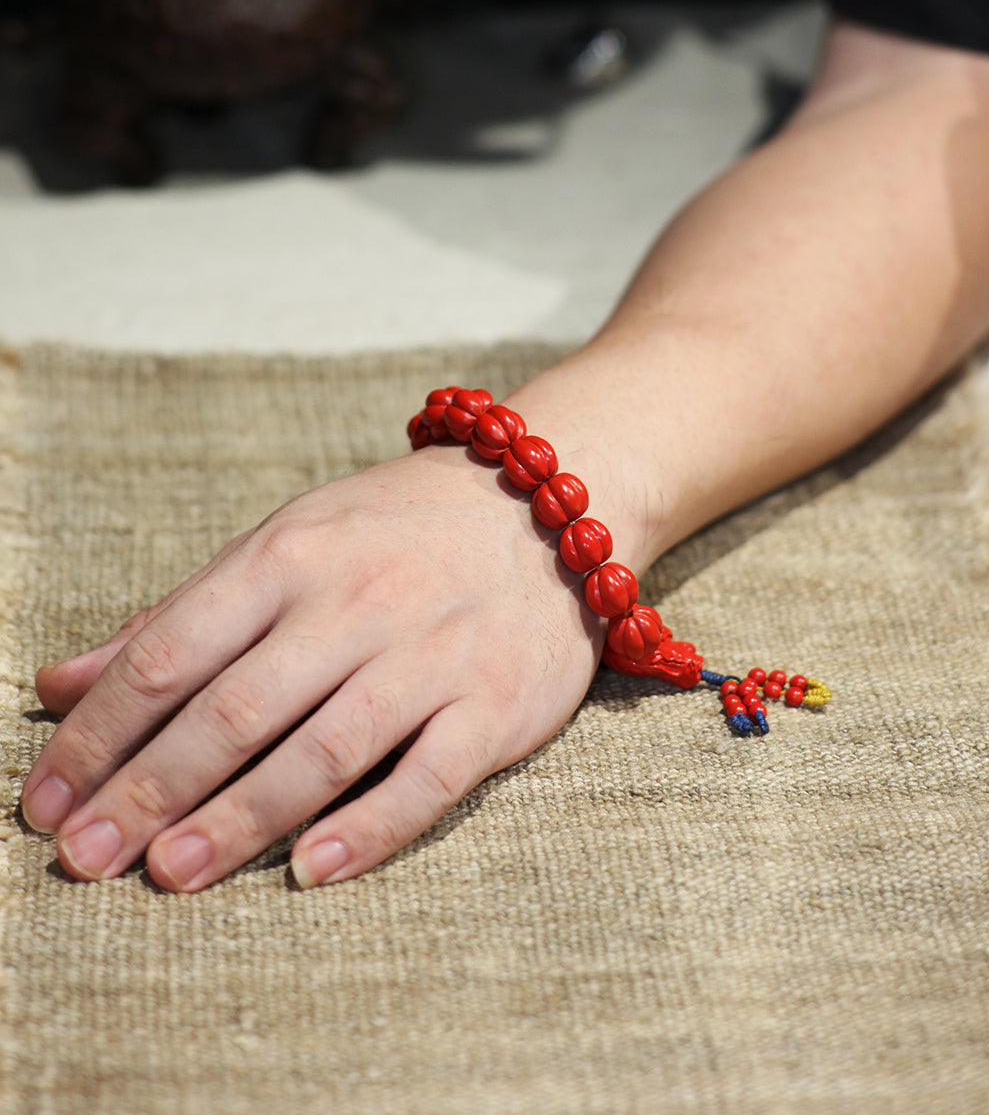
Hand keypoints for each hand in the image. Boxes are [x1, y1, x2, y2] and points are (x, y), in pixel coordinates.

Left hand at [20, 444, 604, 890]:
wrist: (545, 507)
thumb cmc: (394, 532)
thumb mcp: (281, 543)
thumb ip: (176, 616)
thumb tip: (60, 682)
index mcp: (290, 556)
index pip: (172, 652)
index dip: (99, 733)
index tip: (46, 801)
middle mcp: (356, 604)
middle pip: (235, 710)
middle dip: (149, 789)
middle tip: (83, 859)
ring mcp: (431, 656)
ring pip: (322, 751)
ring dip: (240, 818)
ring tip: (168, 873)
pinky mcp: (495, 706)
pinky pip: (428, 778)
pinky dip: (369, 829)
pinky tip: (310, 874)